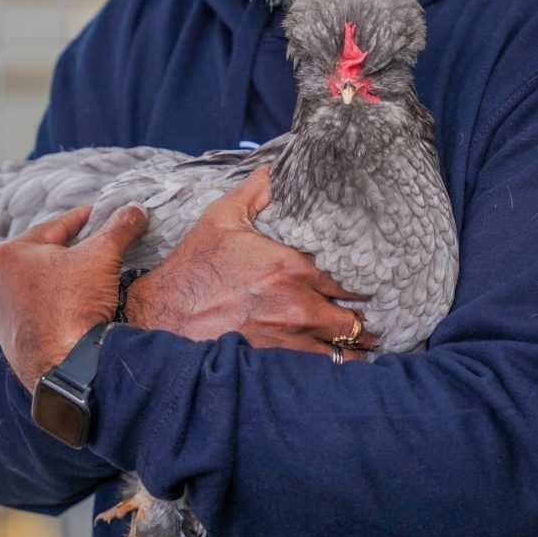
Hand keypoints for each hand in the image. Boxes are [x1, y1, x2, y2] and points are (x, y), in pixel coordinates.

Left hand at [0, 203, 147, 390]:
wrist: (66, 367)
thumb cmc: (75, 303)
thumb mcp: (104, 253)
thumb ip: (121, 226)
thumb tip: (136, 208)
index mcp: (10, 254)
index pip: (56, 226)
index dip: (83, 217)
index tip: (100, 214)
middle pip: (45, 255)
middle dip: (72, 248)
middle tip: (98, 243)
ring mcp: (4, 315)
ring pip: (41, 284)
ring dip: (64, 278)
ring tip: (90, 275)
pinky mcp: (14, 342)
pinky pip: (39, 312)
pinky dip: (57, 305)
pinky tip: (77, 306)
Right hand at [126, 167, 375, 358]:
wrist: (161, 315)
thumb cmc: (194, 266)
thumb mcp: (222, 217)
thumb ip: (257, 190)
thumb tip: (279, 166)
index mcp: (291, 266)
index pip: (350, 275)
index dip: (366, 277)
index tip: (376, 277)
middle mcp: (298, 305)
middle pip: (353, 315)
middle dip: (366, 314)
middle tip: (377, 311)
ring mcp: (289, 339)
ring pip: (343, 346)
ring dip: (357, 344)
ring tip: (367, 340)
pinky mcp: (275, 363)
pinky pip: (322, 370)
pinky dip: (337, 366)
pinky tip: (344, 362)